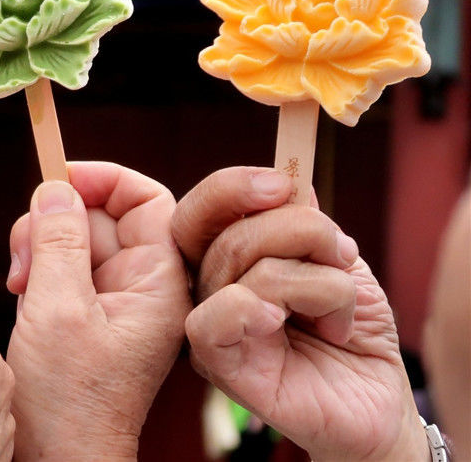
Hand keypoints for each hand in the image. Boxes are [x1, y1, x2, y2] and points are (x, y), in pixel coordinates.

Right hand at [5, 162, 190, 460]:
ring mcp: (112, 300)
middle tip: (25, 251)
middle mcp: (140, 287)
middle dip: (56, 221)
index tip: (59, 177)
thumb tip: (55, 188)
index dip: (105, 180)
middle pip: (101, 215)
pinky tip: (23, 295)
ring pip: (74, 238)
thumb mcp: (58, 310)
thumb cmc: (70, 402)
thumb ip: (58, 242)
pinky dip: (36, 270)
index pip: (147, 201)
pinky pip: (60, 266)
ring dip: (39, 247)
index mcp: (157, 284)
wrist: (59, 457)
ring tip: (20, 281)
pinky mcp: (85, 312)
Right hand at [172, 167, 426, 461]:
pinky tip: (284, 321)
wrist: (379, 397)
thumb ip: (304, 223)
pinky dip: (253, 307)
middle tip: (342, 256)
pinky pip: (212, 321)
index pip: (201, 212)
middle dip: (302, 231)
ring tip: (338, 316)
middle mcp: (209, 290)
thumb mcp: (337, 261)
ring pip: (246, 272)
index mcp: (227, 259)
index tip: (283, 185)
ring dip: (320, 285)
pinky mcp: (221, 368)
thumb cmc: (351, 329)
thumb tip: (287, 182)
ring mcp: (212, 328)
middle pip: (230, 235)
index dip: (231, 188)